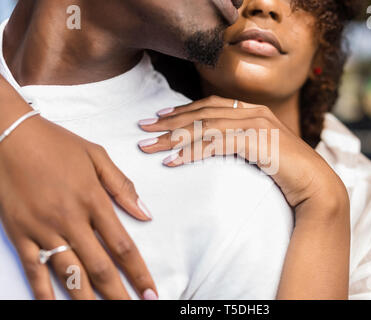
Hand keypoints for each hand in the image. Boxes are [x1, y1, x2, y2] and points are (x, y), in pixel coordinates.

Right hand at [0, 115, 156, 299]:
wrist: (10, 134)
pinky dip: (45, 292)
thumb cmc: (57, 143)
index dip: (139, 272)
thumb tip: (146, 213)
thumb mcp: (97, 156)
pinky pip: (34, 269)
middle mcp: (71, 220)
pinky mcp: (19, 233)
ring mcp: (43, 229)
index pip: (122, 246)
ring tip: (105, 314)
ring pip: (69, 274)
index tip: (151, 291)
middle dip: (119, 294)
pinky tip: (56, 307)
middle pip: (100, 267)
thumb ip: (122, 186)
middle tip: (137, 309)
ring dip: (88, 299)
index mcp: (93, 200)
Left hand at [138, 95, 346, 209]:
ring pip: (205, 127)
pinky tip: (173, 162)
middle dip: (169, 122)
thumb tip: (213, 144)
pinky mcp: (256, 141)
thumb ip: (239, 141)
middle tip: (142, 129)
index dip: (181, 111)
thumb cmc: (286, 171)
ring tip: (149, 148)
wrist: (315, 185)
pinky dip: (192, 153)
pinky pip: (216, 145)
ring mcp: (256, 124)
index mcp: (252, 111)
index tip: (158, 118)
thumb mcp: (259, 150)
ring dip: (173, 138)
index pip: (208, 106)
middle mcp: (252, 112)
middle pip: (201, 113)